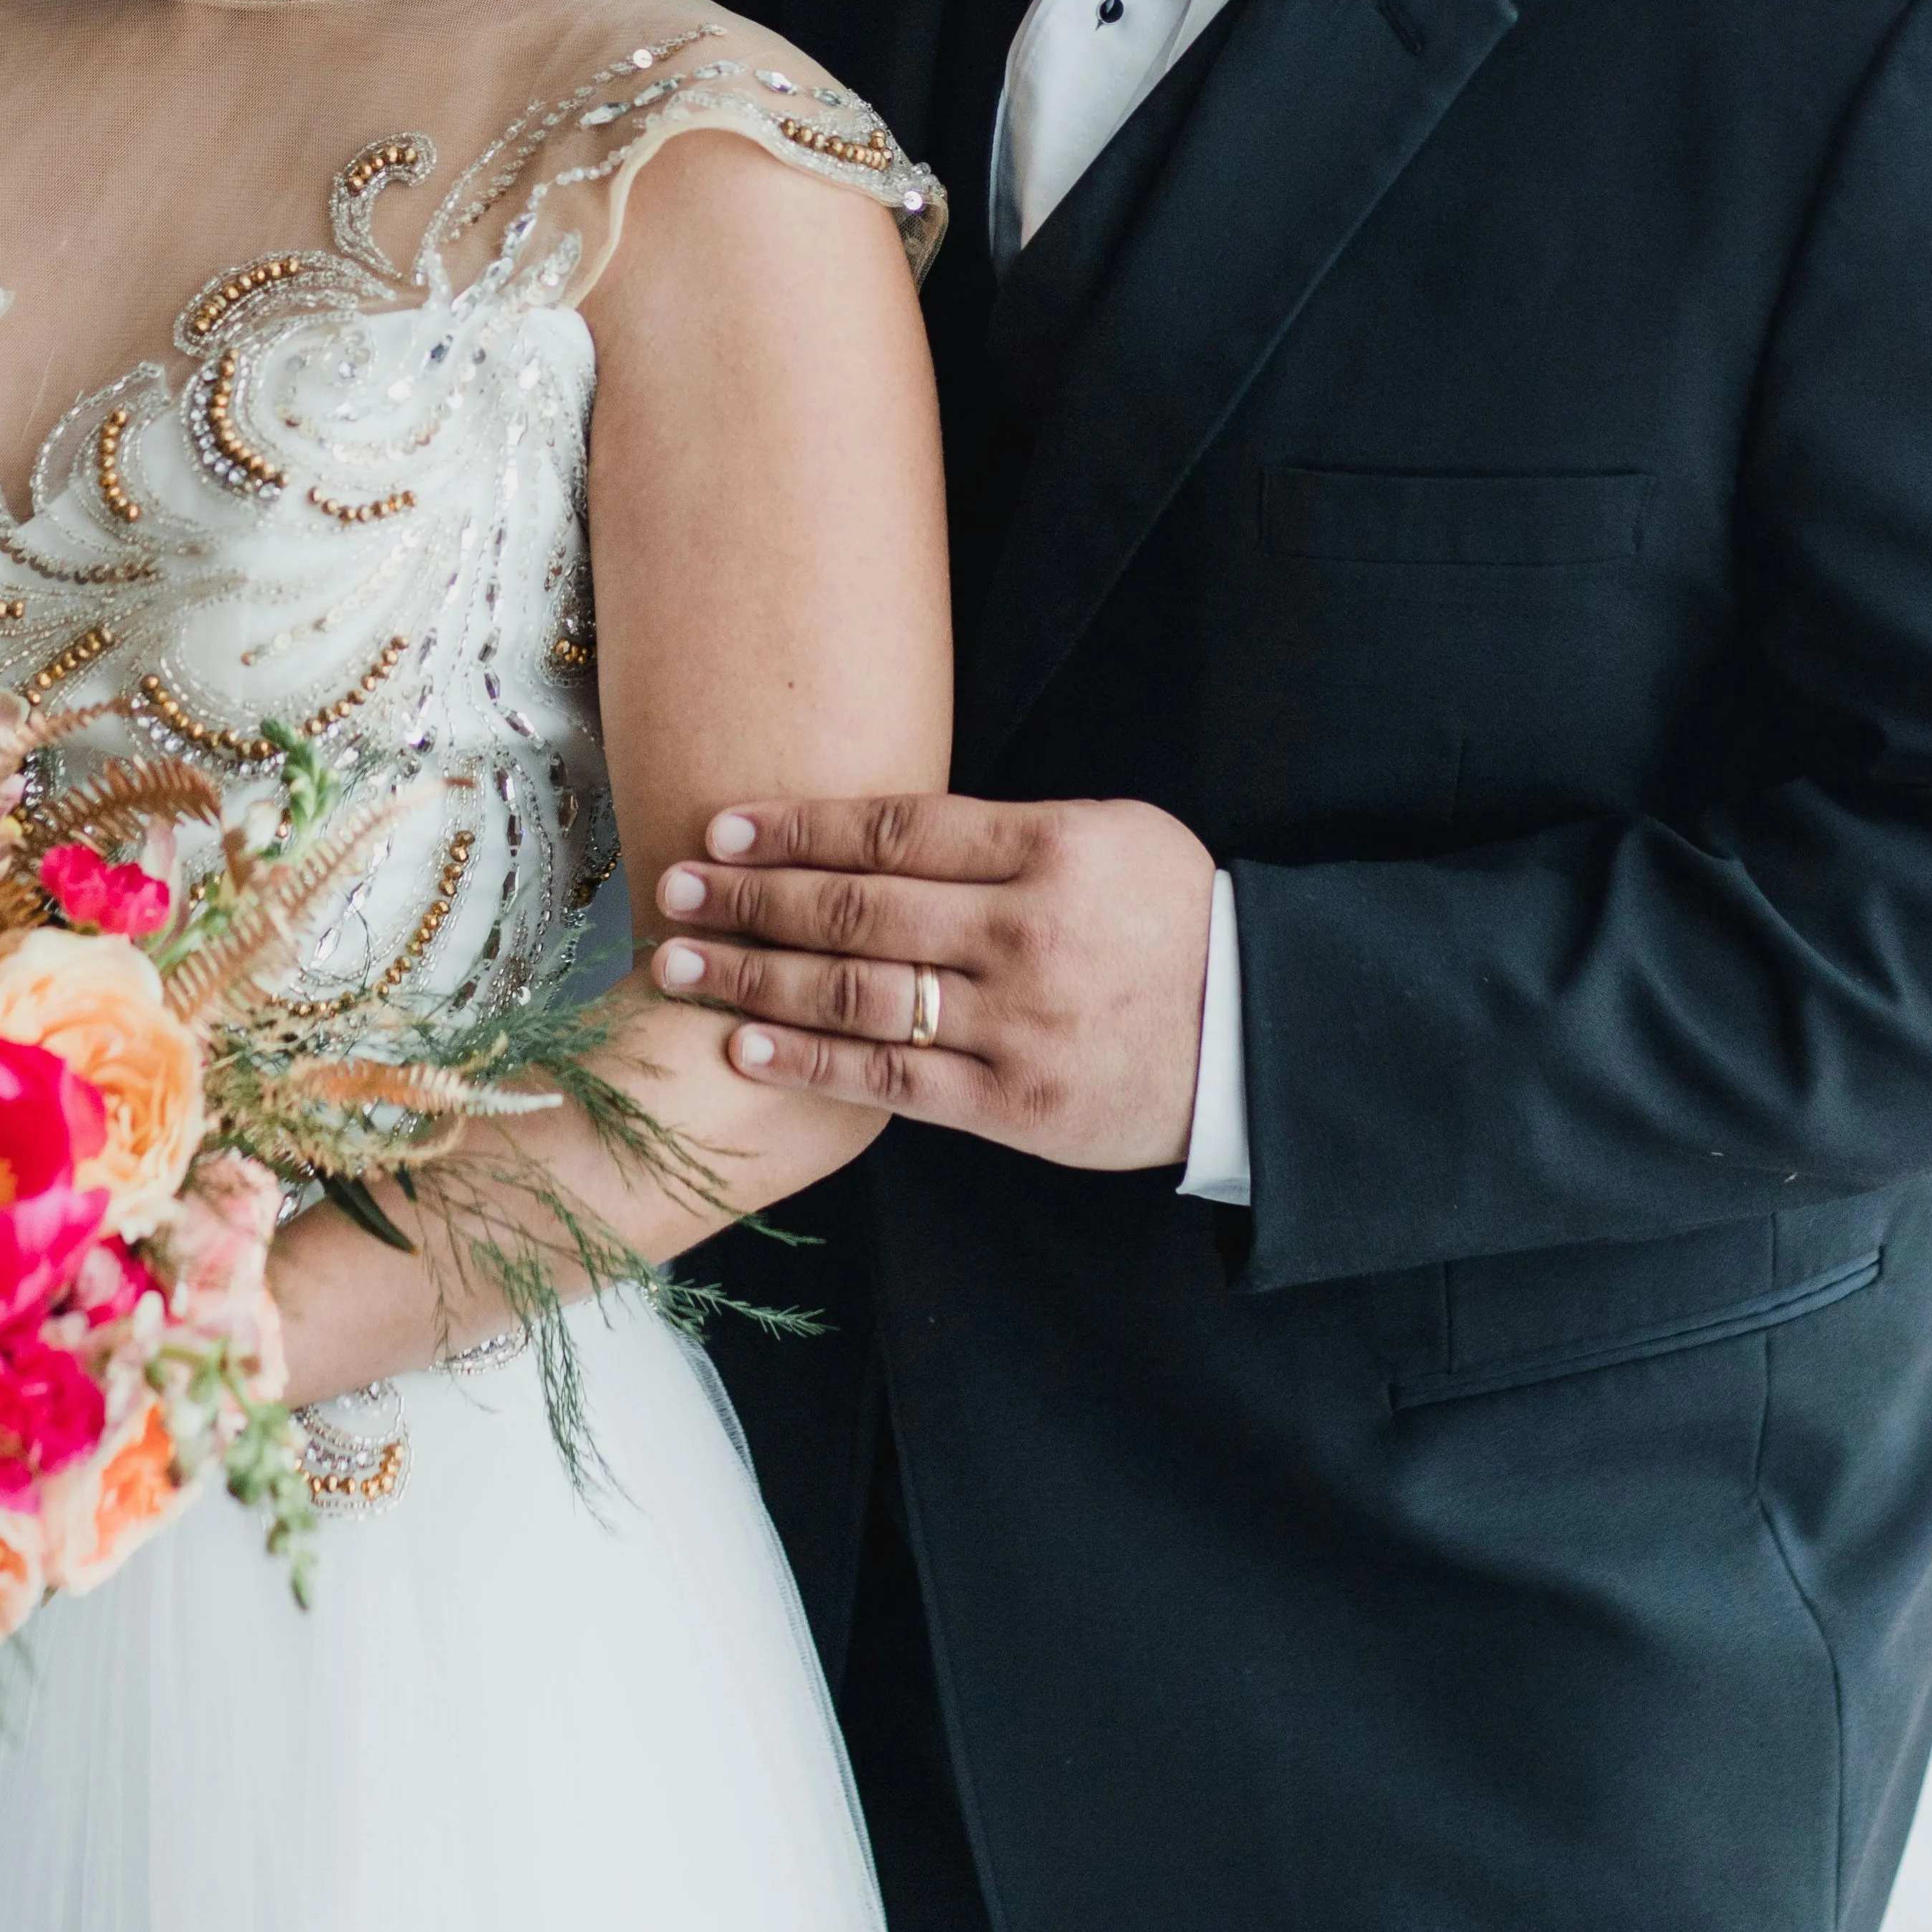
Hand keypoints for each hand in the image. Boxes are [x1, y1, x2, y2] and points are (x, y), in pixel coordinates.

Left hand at [646, 791, 1217, 1170]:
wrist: (1257, 1034)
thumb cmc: (1173, 919)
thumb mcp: (1109, 836)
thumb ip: (1000, 834)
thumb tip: (873, 827)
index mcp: (1050, 849)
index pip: (893, 828)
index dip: (798, 827)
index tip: (725, 827)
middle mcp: (1024, 933)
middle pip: (855, 909)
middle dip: (750, 899)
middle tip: (674, 887)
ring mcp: (1016, 1024)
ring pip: (856, 994)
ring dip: (753, 976)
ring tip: (678, 962)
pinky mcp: (1013, 1104)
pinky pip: (890, 1080)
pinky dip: (809, 1061)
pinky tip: (745, 1043)